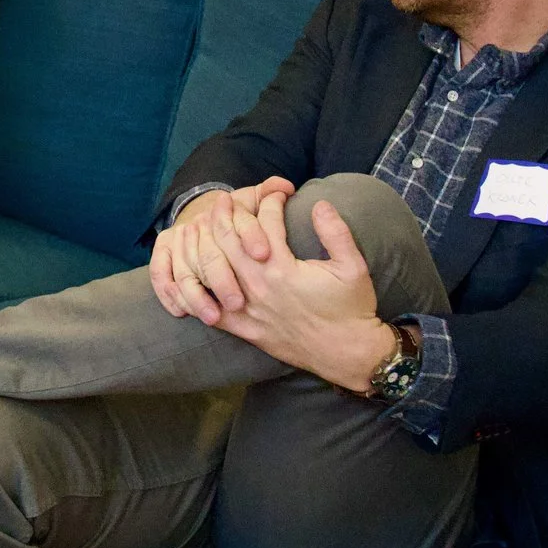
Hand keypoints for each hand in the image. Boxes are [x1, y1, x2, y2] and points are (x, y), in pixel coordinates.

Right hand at [150, 177, 296, 321]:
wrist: (211, 213)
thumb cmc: (243, 213)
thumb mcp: (257, 200)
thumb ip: (272, 193)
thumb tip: (285, 187)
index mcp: (230, 210)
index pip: (241, 222)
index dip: (251, 235)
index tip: (262, 254)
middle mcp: (202, 224)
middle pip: (210, 254)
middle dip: (222, 279)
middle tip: (237, 302)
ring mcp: (180, 237)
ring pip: (185, 270)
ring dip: (196, 296)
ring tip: (213, 317)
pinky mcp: (164, 250)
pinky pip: (160, 273)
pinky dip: (168, 293)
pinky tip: (182, 312)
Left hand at [200, 192, 396, 391]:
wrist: (346, 353)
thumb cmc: (352, 309)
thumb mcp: (353, 267)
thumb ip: (336, 233)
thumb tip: (320, 202)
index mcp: (284, 270)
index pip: (266, 224)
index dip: (270, 201)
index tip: (277, 194)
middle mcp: (260, 288)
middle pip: (229, 241)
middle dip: (226, 214)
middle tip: (225, 199)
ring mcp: (249, 310)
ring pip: (215, 269)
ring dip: (206, 243)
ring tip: (205, 226)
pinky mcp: (244, 329)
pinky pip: (210, 308)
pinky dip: (199, 289)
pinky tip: (194, 273)